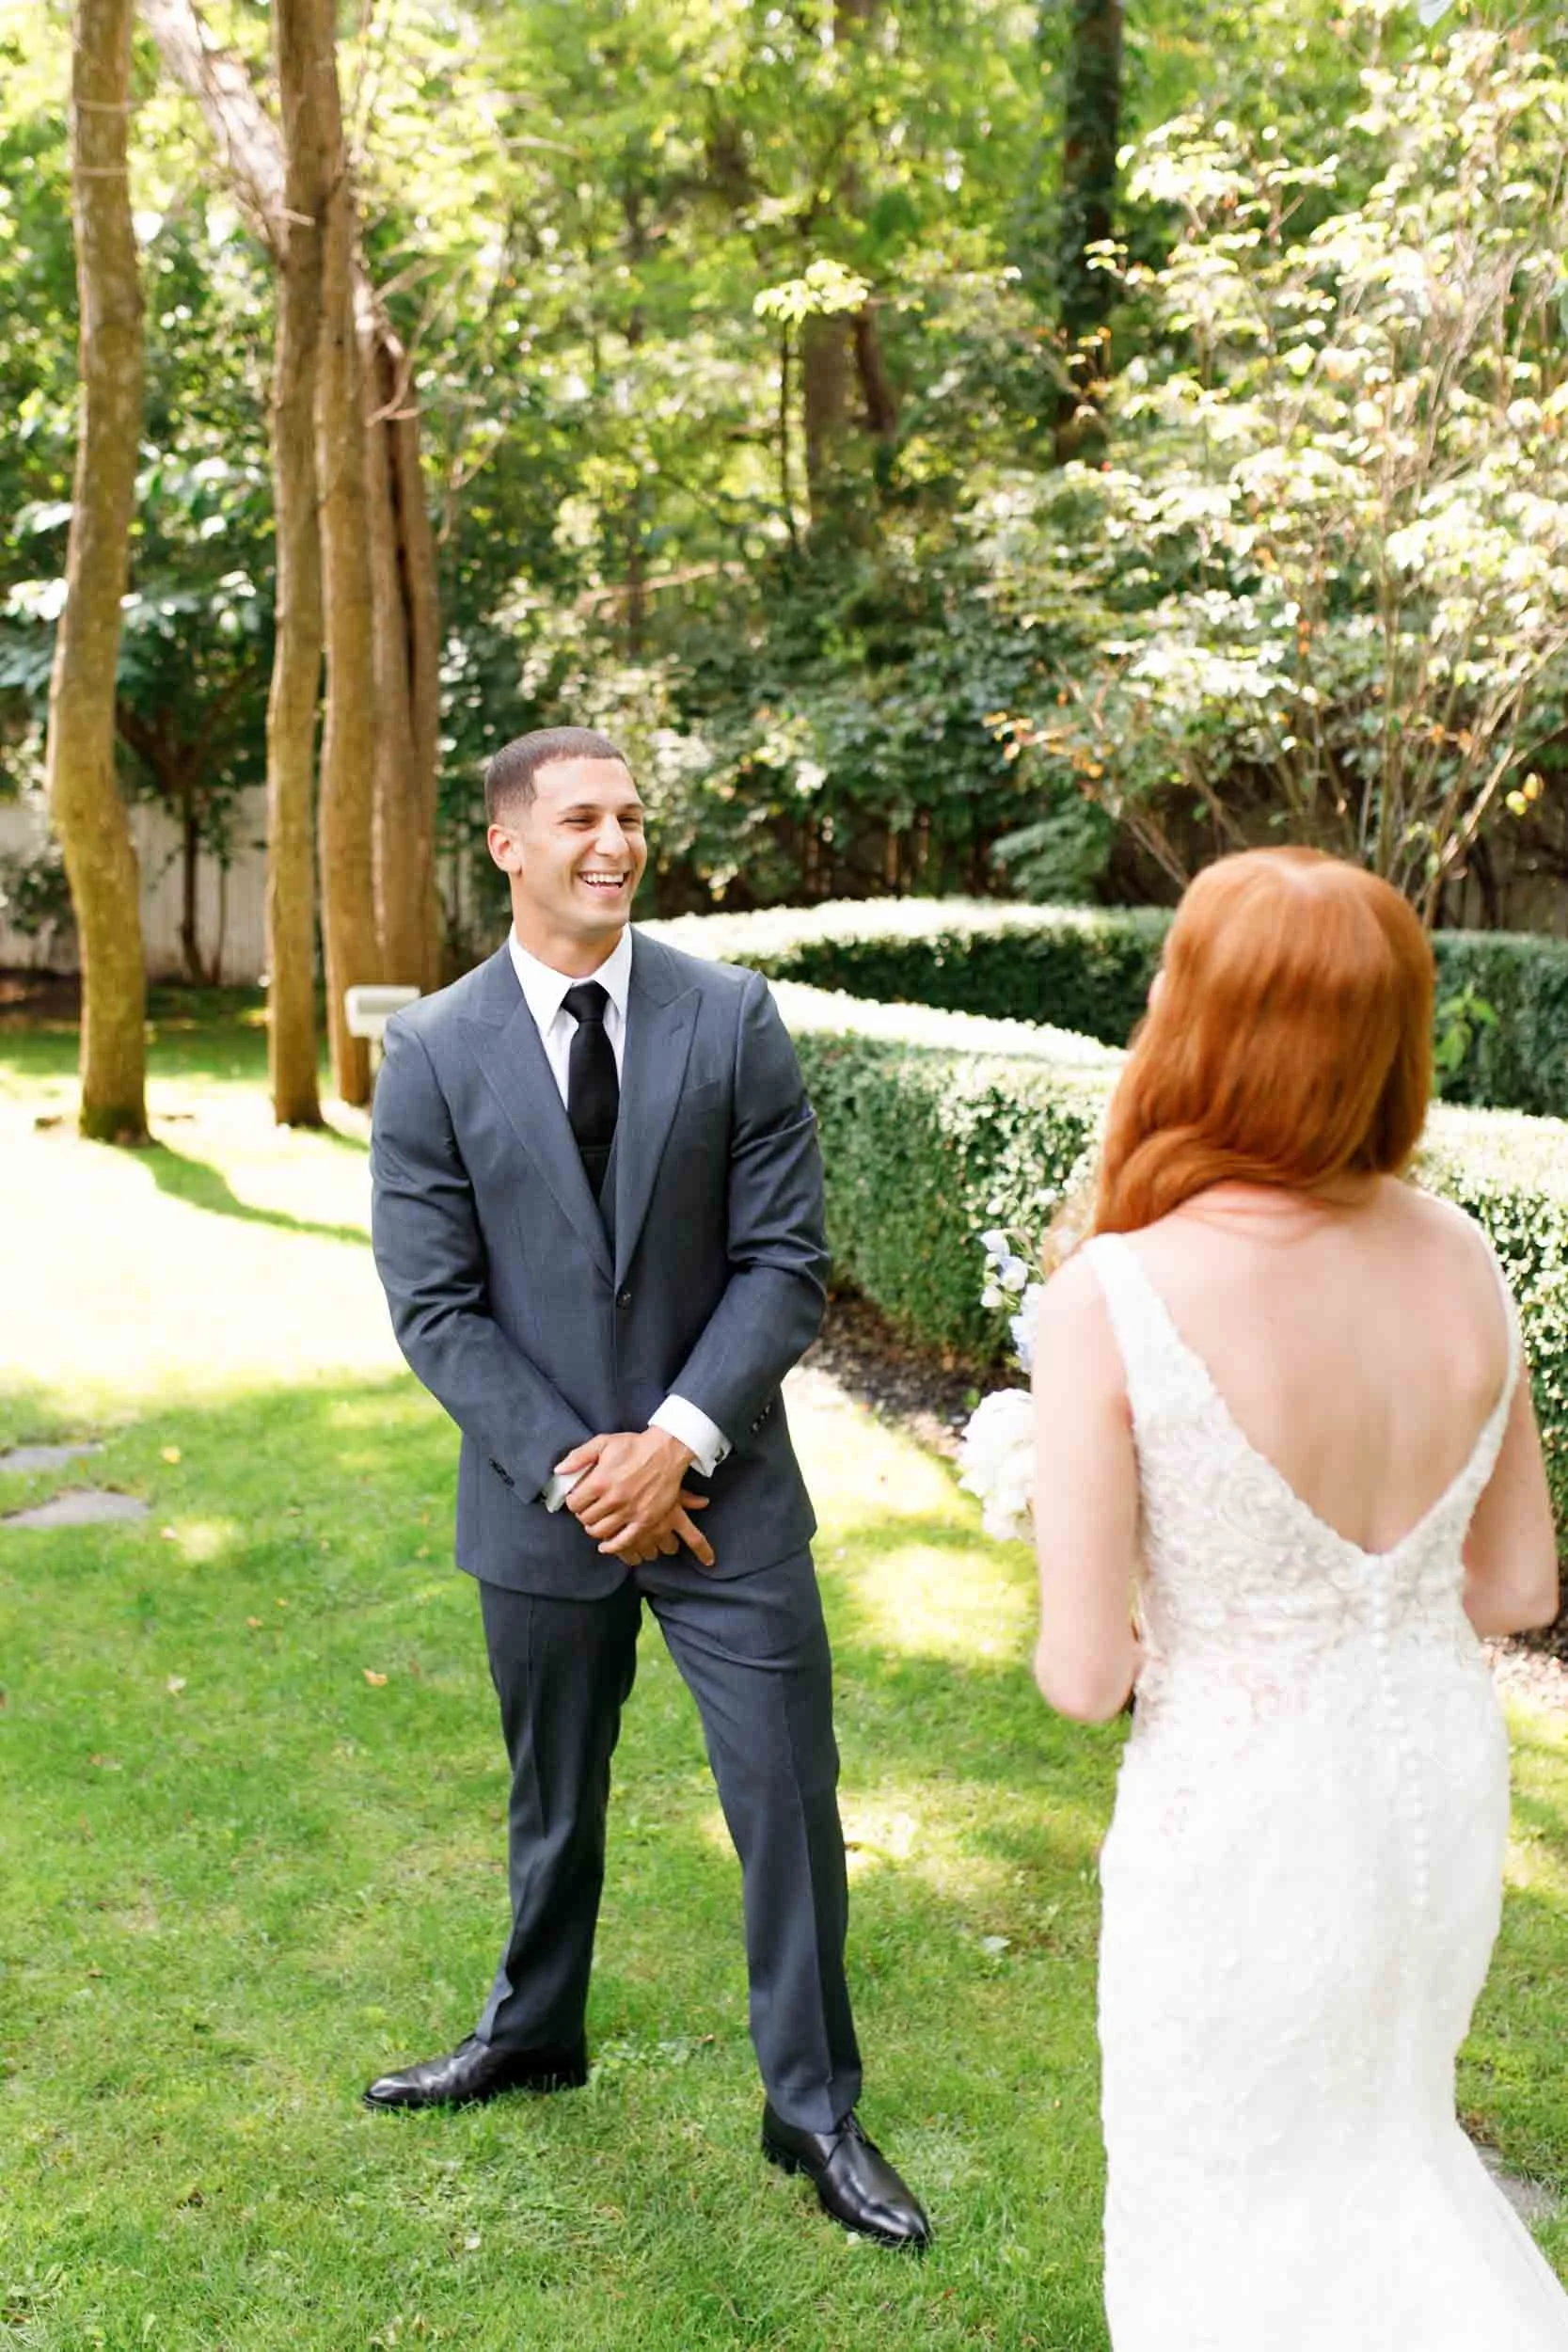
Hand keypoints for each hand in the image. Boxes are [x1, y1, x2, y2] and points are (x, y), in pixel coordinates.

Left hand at [555, 1429, 714, 1568]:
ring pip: (601, 1531)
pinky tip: (606, 1546)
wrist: (667, 1452)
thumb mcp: (603, 1443)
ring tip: (597, 1522)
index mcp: (600, 1481)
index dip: (573, 1502)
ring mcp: (630, 1511)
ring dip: (595, 1528)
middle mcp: (614, 1499)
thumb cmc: (635, 1446)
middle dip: (584, 1514)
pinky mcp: (645, 1520)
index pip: (574, 1503)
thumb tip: (559, 1471)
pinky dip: (612, 1546)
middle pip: (586, 1518)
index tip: (577, 1500)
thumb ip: (579, 1457)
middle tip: (588, 1509)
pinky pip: (624, 1541)